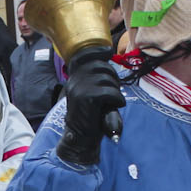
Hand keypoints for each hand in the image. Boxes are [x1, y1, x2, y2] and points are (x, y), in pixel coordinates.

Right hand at [57, 47, 124, 166]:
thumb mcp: (91, 95)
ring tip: (114, 101)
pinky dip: (117, 98)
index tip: (108, 51)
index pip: (84, 57)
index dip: (98, 52)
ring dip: (116, 90)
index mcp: (73, 79)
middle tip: (115, 91)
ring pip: (106, 79)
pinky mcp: (86, 98)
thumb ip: (96, 81)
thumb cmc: (90, 117)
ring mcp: (78, 89)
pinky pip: (109, 91)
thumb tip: (109, 62)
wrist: (81, 139)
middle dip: (113, 77)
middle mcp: (74, 81)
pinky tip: (116, 105)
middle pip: (100, 66)